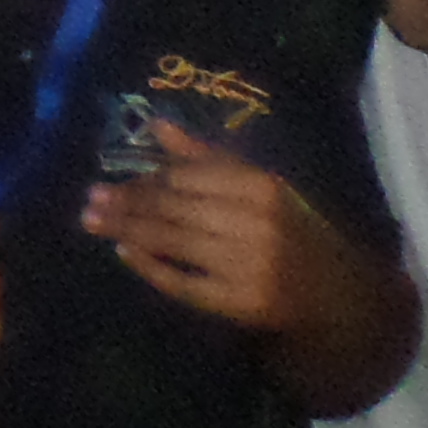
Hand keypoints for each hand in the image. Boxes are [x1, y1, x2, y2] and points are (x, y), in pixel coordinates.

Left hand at [83, 121, 350, 331]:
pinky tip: (125, 253)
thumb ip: (204, 157)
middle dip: (127, 204)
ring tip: (92, 221)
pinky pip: (187, 283)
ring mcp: (250, 265)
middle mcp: (256, 223)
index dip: (144, 180)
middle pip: (175, 209)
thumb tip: (156, 125)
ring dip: (128, 230)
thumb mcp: (256, 186)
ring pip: (175, 242)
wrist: (336, 293)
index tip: (111, 182)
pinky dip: (153, 267)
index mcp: (259, 187)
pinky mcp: (244, 303)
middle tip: (90, 200)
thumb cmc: (289, 228)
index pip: (185, 179)